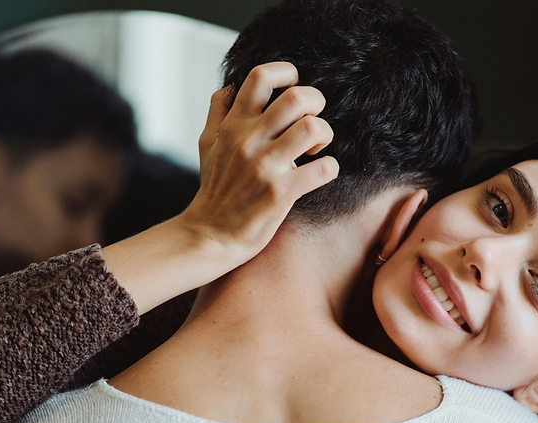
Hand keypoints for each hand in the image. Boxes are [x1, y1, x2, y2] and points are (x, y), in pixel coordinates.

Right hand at [182, 61, 338, 261]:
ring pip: (313, 128)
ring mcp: (265, 166)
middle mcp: (248, 140)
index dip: (287, 72)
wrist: (210, 235)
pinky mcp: (281, 193)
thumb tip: (230, 86)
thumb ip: (218, 111)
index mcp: (233, 124)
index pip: (261, 76)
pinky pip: (324, 168)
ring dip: (325, 135)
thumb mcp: (207, 144)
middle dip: (317, 103)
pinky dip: (330, 168)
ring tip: (316, 148)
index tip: (294, 87)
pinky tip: (319, 173)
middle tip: (313, 121)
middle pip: (298, 97)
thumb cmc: (214, 189)